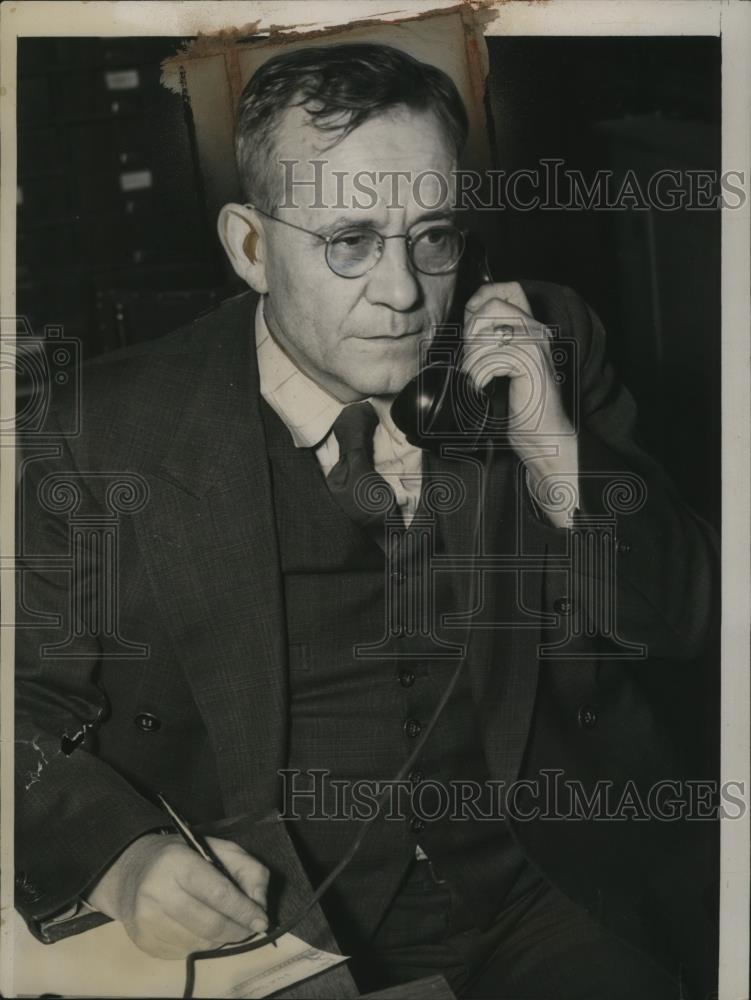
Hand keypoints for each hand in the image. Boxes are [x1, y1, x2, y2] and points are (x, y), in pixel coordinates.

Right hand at [87, 832, 269, 958]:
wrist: (132, 873)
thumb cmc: (182, 858)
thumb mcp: (217, 848)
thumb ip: (247, 869)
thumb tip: (260, 903)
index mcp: (177, 862)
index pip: (218, 892)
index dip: (244, 910)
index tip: (261, 920)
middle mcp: (157, 891)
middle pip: (210, 924)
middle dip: (237, 929)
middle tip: (250, 928)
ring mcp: (147, 919)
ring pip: (200, 942)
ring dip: (221, 938)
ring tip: (225, 924)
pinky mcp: (144, 941)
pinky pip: (185, 952)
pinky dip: (202, 945)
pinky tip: (200, 929)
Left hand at [462, 281, 572, 451]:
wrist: (542, 432)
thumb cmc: (519, 402)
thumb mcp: (503, 362)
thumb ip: (492, 337)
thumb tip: (469, 316)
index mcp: (532, 326)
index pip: (509, 289)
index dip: (483, 297)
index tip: (471, 320)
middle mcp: (538, 329)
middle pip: (489, 307)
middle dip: (471, 336)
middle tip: (473, 364)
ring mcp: (536, 343)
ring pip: (485, 335)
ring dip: (473, 363)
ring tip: (478, 381)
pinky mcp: (530, 361)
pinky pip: (491, 358)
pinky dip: (480, 376)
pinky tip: (484, 389)